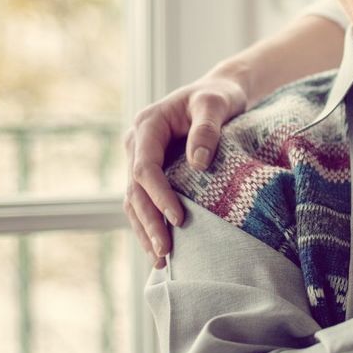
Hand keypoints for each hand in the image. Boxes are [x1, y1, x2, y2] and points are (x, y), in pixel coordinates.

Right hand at [123, 76, 246, 267]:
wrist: (219, 91)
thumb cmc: (218, 95)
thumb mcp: (216, 103)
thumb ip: (207, 128)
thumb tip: (199, 163)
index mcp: (147, 125)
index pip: (145, 167)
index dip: (158, 195)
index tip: (178, 218)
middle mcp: (137, 143)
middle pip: (135, 189)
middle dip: (149, 222)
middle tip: (166, 252)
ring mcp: (141, 158)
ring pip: (134, 200)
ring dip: (145, 230)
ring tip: (160, 261)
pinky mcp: (152, 171)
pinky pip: (144, 201)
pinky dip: (149, 224)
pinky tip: (158, 249)